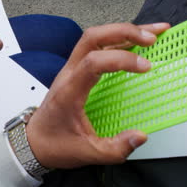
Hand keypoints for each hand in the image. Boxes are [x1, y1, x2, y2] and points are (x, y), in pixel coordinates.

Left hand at [26, 22, 170, 168]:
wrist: (33, 142)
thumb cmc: (55, 144)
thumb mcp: (87, 154)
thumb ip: (115, 148)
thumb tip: (141, 136)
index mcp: (70, 91)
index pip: (93, 61)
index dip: (122, 59)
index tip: (146, 67)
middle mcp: (69, 74)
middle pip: (92, 37)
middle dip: (124, 32)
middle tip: (153, 37)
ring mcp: (71, 69)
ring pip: (94, 37)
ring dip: (122, 32)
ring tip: (152, 33)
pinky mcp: (76, 71)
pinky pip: (96, 47)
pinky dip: (117, 40)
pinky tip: (135, 43)